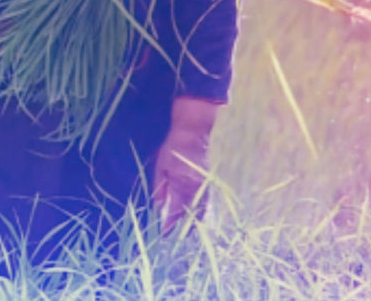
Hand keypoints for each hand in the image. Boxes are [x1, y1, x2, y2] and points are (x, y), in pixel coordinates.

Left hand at [152, 97, 218, 233]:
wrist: (195, 131)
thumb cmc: (174, 147)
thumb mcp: (161, 165)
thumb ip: (160, 187)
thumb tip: (158, 207)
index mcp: (182, 184)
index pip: (176, 210)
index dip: (171, 224)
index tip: (165, 235)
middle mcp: (196, 188)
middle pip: (191, 214)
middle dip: (185, 228)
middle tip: (178, 239)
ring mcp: (206, 185)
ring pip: (202, 210)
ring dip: (195, 222)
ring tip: (189, 233)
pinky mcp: (212, 181)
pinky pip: (208, 201)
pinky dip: (202, 211)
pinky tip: (198, 217)